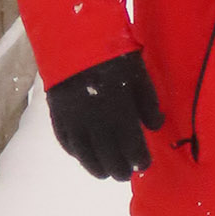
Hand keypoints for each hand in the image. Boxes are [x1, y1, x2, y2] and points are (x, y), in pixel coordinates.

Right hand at [46, 51, 164, 179]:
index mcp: (120, 115)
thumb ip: (149, 105)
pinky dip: (77, 154)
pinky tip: (84, 157)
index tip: (145, 164)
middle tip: (126, 173)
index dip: (140, 161)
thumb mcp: (140, 76)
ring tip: (105, 174)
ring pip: (86, 157)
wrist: (75, 42)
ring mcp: (75, 124)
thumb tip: (156, 126)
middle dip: (120, 170)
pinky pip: (67, 144)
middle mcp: (96, 125)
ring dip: (97, 169)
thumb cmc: (114, 57)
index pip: (132, 149)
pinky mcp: (59, 118)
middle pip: (109, 159)